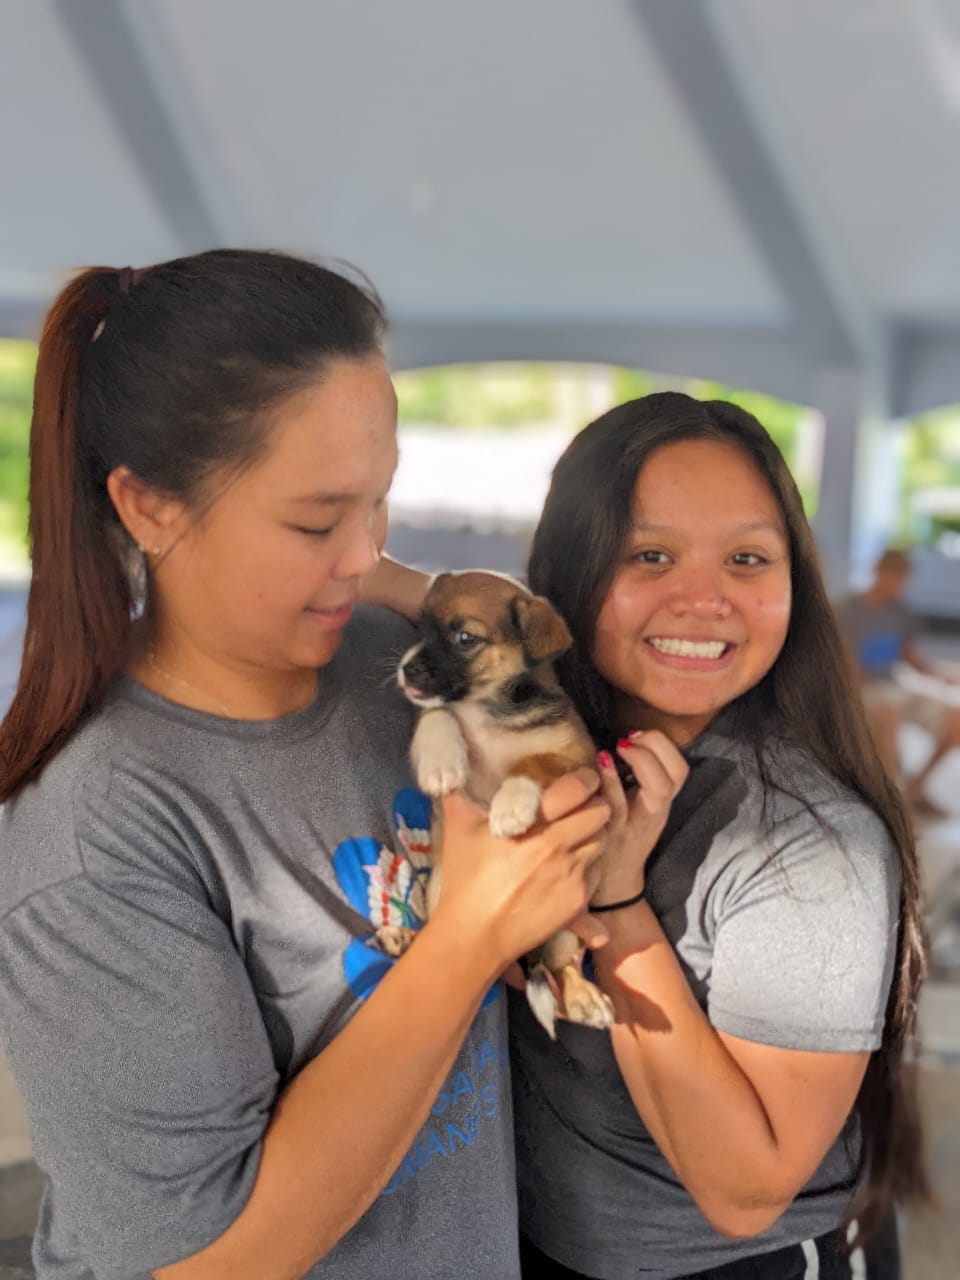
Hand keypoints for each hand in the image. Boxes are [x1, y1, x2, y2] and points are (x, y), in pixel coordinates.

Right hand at [432, 767, 609, 971]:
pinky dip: (588, 865)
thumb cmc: (464, 879)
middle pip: (602, 813)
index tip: (583, 779)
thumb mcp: (458, 827)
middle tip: (582, 806)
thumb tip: (450, 769)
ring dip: (594, 835)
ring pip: (603, 842)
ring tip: (577, 836)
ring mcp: (572, 877)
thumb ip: (458, 791)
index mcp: (534, 825)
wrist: (474, 935)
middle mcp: (560, 848)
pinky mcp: (578, 903)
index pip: (580, 789)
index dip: (586, 780)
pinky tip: (569, 867)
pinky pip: (596, 873)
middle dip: (595, 805)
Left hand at [589, 731, 687, 906]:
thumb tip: (623, 737)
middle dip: (653, 748)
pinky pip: (616, 804)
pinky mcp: (612, 833)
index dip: (662, 745)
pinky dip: (609, 779)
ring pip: (654, 789)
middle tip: (627, 741)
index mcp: (661, 803)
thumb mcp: (639, 807)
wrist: (612, 881)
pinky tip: (597, 763)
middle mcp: (654, 813)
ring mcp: (635, 823)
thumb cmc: (622, 835)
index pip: (679, 769)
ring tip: (613, 747)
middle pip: (673, 776)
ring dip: (637, 760)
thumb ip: (639, 777)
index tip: (636, 734)